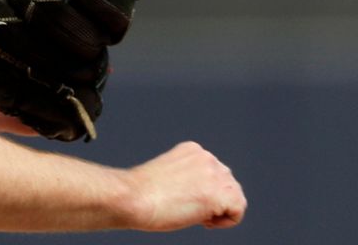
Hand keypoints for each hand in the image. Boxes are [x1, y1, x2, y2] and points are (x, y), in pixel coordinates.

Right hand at [127, 141, 246, 230]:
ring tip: (196, 215)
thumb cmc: (141, 193)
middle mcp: (207, 158)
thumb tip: (203, 194)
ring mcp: (214, 174)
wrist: (132, 198)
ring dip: (219, 211)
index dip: (204, 191)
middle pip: (228, 184)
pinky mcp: (219, 194)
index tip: (185, 199)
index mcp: (193, 150)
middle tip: (190, 209)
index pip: (215, 172)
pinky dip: (226, 221)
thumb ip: (189, 177)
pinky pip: (238, 211)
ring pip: (235, 197)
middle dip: (214, 200)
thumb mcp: (168, 175)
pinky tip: (204, 221)